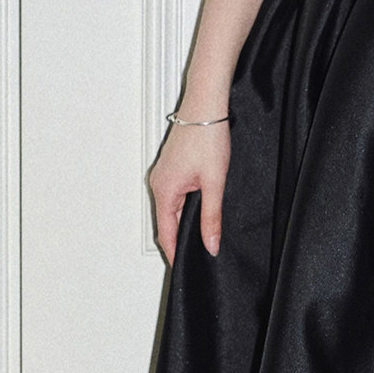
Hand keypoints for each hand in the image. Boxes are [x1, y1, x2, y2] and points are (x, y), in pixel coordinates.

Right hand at [148, 115, 230, 263]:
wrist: (206, 105)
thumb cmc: (207, 136)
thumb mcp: (214, 182)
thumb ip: (211, 217)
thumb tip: (210, 244)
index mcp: (164, 190)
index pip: (166, 233)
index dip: (175, 253)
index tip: (183, 267)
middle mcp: (158, 182)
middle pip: (166, 222)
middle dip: (179, 239)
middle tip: (195, 255)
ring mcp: (163, 174)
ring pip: (170, 208)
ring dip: (181, 222)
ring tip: (198, 236)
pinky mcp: (171, 167)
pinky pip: (173, 195)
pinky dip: (182, 207)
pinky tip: (197, 210)